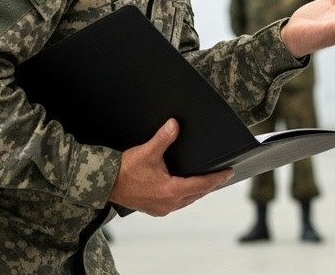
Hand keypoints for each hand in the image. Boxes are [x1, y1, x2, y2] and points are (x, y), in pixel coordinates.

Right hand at [108, 119, 231, 215]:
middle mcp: (169, 203)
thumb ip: (163, 138)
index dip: (217, 178)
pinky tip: (185, 188)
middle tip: (222, 175)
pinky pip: (176, 203)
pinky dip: (185, 195)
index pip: (202, 184)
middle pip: (197, 194)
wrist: (105, 184)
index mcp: (171, 191)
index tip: (229, 172)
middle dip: (210, 184)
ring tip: (207, 181)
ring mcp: (161, 208)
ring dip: (197, 191)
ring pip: (187, 200)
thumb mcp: (147, 152)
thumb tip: (174, 124)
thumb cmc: (124, 170)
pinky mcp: (154, 209)